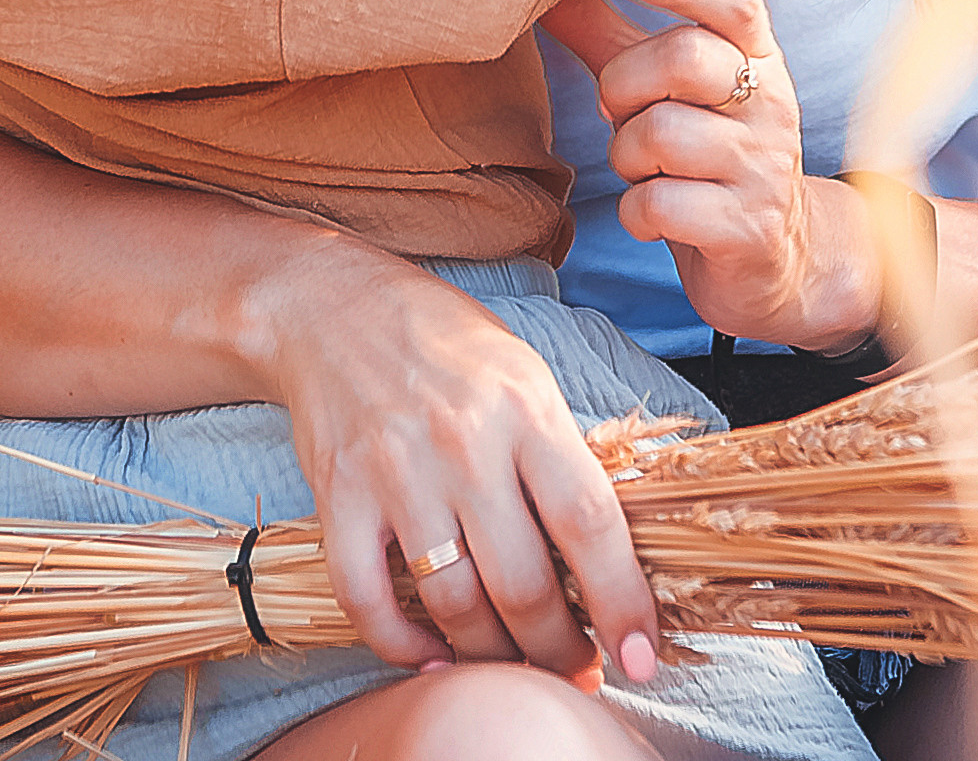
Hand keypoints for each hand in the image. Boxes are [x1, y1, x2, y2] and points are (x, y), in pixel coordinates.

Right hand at [258, 229, 660, 688]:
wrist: (335, 306)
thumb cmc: (447, 344)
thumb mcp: (524, 375)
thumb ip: (559, 456)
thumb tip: (607, 557)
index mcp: (524, 407)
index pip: (588, 521)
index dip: (622, 600)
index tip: (643, 655)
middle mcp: (463, 443)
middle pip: (524, 582)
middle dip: (559, 649)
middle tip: (577, 672)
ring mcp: (396, 474)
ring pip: (455, 604)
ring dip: (492, 659)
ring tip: (515, 669)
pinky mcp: (338, 498)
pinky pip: (369, 602)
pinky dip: (403, 648)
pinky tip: (433, 658)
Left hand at [550, 0, 877, 352]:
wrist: (768, 259)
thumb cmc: (700, 156)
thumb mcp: (661, 90)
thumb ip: (609, 34)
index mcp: (756, 55)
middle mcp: (771, 102)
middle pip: (683, 57)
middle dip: (623, 83)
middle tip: (619, 111)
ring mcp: (765, 166)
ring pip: (662, 133)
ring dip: (626, 155)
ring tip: (642, 168)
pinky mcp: (748, 228)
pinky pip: (659, 204)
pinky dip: (635, 211)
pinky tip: (653, 213)